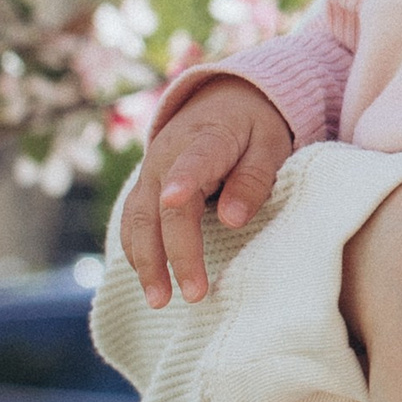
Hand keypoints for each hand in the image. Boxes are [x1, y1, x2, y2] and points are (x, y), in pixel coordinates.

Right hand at [122, 79, 294, 306]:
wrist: (222, 100)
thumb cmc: (254, 127)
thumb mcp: (270, 143)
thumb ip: (253, 178)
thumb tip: (231, 220)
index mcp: (205, 140)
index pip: (191, 164)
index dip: (182, 183)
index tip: (175, 200)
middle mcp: (167, 157)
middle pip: (162, 208)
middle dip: (173, 253)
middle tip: (193, 294)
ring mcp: (149, 173)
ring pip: (137, 219)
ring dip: (146, 262)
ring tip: (160, 301)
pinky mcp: (143, 188)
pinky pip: (131, 222)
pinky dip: (136, 252)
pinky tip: (149, 282)